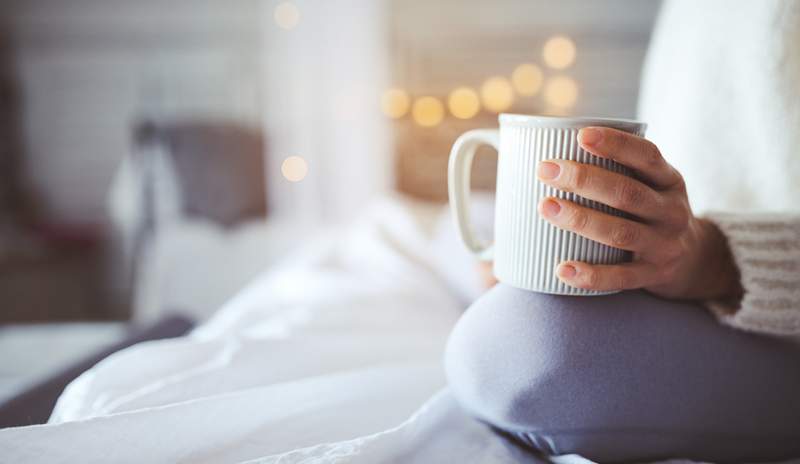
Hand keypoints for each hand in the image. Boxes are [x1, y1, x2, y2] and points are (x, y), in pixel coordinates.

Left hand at [536, 127, 741, 300]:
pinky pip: (620, 277)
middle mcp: (670, 211)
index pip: (647, 156)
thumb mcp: (652, 185)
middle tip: (545, 170)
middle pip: (627, 194)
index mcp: (669, 180)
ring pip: (621, 233)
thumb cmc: (652, 212)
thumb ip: (616, 170)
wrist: (696, 261)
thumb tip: (545, 146)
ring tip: (545, 207)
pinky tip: (562, 269)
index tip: (581, 135)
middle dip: (584, 180)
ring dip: (581, 220)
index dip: (616, 144)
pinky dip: (590, 274)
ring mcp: (663, 246)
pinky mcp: (653, 276)